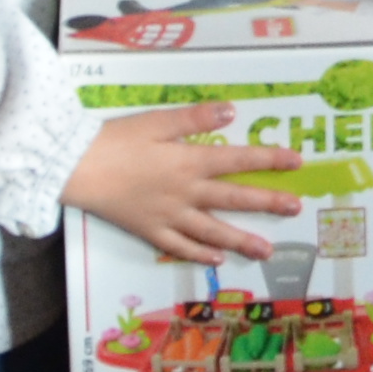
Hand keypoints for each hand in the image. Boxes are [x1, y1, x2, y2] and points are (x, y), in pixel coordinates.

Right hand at [64, 103, 296, 261]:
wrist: (75, 168)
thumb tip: (231, 112)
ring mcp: (169, 216)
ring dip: (242, 240)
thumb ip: (195, 118)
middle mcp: (186, 192)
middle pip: (233, 198)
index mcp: (189, 161)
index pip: (238, 159)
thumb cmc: (114, 139)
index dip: (269, 159)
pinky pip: (180, 247)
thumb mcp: (156, 120)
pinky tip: (217, 259)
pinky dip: (200, 254)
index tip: (297, 163)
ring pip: (213, 231)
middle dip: (267, 203)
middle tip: (296, 209)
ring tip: (266, 251)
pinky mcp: (149, 231)